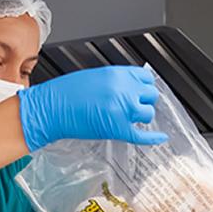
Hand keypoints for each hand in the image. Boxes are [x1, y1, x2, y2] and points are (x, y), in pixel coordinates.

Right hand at [18, 66, 168, 149]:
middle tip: (137, 106)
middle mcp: (124, 90)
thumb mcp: (95, 76)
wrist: (51, 108)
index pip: (146, 78)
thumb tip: (131, 86)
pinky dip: (154, 137)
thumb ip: (116, 80)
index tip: (143, 91)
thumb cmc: (66, 92)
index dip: (145, 86)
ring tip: (131, 118)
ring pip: (148, 114)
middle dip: (145, 101)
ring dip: (142, 116)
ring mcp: (123, 110)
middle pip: (151, 95)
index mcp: (118, 74)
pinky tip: (161, 137)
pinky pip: (142, 135)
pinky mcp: (118, 129)